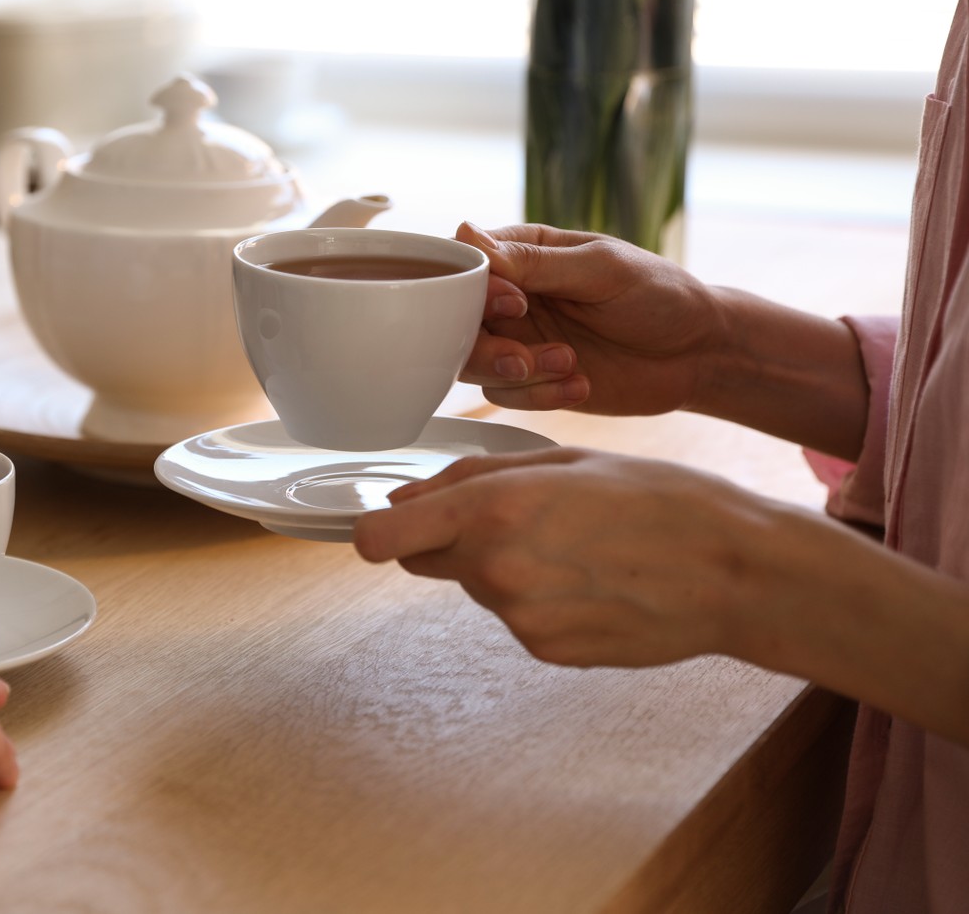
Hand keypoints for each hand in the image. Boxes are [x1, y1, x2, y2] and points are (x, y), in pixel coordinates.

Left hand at [354, 447, 766, 666]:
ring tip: (579, 548)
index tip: (384, 524)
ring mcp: (519, 617)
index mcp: (493, 508)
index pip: (381, 538)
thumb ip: (471, 476)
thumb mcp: (564, 458)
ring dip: (507, 565)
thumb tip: (403, 498)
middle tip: (522, 519)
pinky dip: (542, 599)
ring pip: (478, 585)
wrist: (733, 572)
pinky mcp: (545, 650)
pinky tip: (593, 582)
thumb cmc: (659, 500)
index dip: (375, 530)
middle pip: (426, 559)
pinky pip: (518, 616)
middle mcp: (494, 568)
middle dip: (452, 539)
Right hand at [455, 222, 725, 414]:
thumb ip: (535, 262)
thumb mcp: (601, 268)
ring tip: (568, 364)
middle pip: (455, 321)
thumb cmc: (659, 295)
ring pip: (470, 363)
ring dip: (516, 372)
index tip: (515, 302)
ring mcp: (518, 340)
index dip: (476, 290)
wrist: (698, 354)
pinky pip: (504, 395)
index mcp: (522, 253)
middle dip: (487, 346)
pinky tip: (581, 384)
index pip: (466, 265)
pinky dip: (539, 395)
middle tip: (525, 355)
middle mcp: (511, 297)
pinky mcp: (530, 381)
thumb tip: (467, 235)